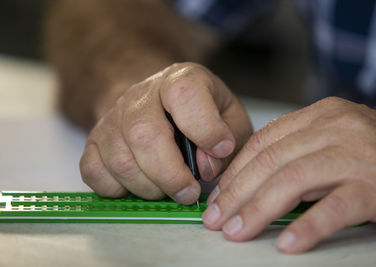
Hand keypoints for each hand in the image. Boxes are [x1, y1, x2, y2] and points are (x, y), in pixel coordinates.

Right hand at [79, 62, 251, 203]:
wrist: (159, 102)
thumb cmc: (200, 113)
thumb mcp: (230, 118)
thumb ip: (230, 141)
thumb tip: (206, 167)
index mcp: (180, 78)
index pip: (184, 94)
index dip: (204, 128)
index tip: (221, 149)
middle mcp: (141, 94)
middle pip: (144, 135)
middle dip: (171, 175)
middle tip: (189, 191)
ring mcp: (113, 117)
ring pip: (120, 160)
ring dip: (149, 187)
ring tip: (168, 188)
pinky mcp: (95, 140)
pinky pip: (94, 172)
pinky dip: (118, 189)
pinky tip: (140, 184)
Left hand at [202, 97, 375, 252]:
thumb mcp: (335, 140)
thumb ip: (299, 151)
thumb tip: (253, 180)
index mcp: (320, 115)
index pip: (264, 141)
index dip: (236, 171)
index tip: (218, 195)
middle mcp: (336, 128)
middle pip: (271, 161)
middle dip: (237, 194)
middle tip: (216, 219)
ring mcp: (357, 154)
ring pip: (293, 181)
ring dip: (258, 210)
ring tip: (237, 232)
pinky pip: (334, 208)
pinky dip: (308, 227)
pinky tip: (287, 244)